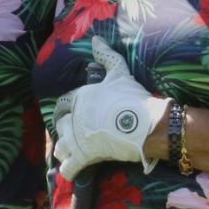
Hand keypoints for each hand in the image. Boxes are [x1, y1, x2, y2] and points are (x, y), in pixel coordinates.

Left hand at [52, 37, 168, 180]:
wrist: (147, 123)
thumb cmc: (133, 98)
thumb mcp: (120, 73)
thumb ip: (106, 56)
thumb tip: (96, 39)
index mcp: (80, 97)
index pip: (64, 105)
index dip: (67, 111)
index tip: (72, 116)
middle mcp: (74, 117)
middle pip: (61, 126)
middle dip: (66, 131)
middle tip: (75, 136)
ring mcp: (77, 137)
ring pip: (61, 146)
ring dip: (65, 150)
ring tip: (72, 153)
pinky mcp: (83, 155)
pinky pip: (68, 166)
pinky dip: (69, 170)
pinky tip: (72, 170)